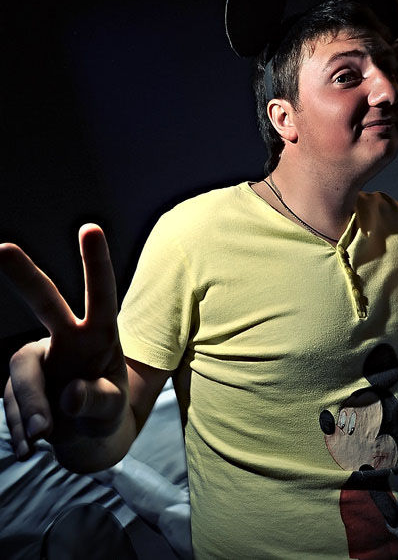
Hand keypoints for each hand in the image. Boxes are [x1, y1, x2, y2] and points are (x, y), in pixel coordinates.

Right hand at [1, 224, 128, 463]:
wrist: (84, 440)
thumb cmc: (106, 414)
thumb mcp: (111, 412)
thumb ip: (96, 402)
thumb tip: (69, 396)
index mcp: (99, 336)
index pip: (101, 296)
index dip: (95, 263)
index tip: (91, 228)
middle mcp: (66, 337)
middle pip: (44, 301)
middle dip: (23, 274)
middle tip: (1, 248)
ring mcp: (38, 357)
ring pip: (21, 377)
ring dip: (31, 411)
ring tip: (45, 439)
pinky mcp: (17, 380)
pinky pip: (12, 405)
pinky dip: (22, 429)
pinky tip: (34, 445)